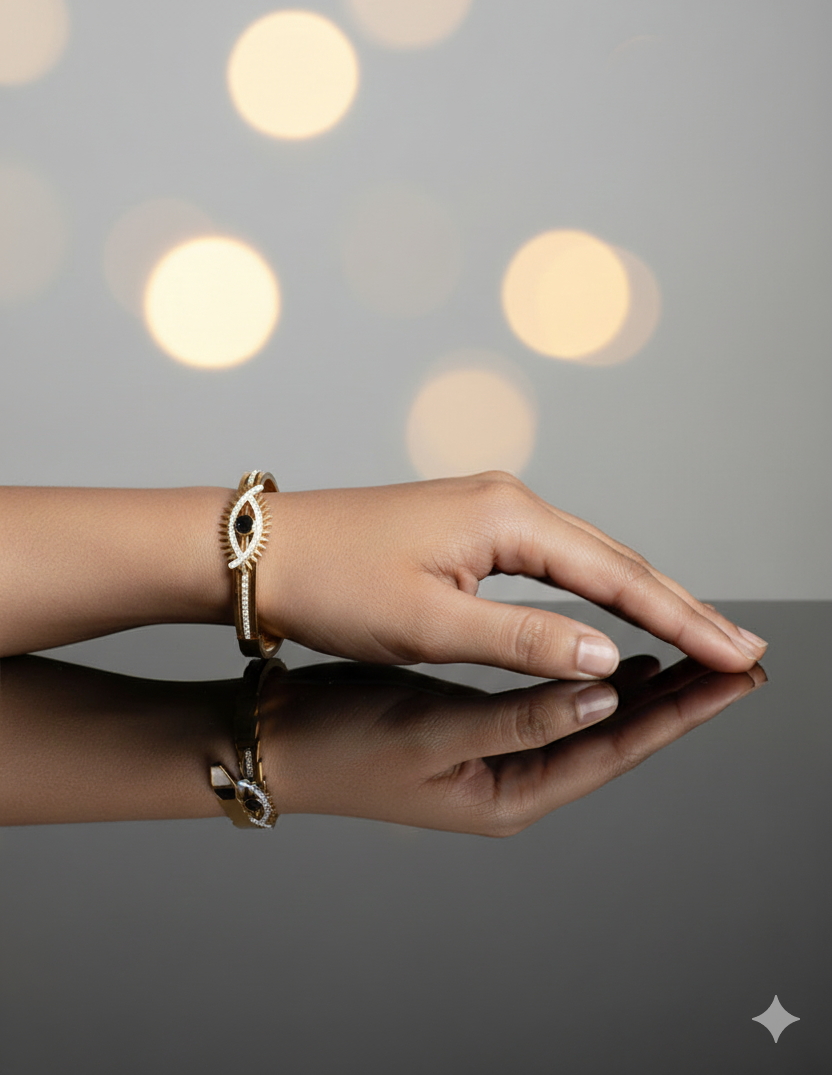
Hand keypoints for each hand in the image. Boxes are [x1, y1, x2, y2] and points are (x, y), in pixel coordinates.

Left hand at [260, 472, 767, 680]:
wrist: (264, 552)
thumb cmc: (334, 584)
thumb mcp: (430, 624)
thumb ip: (525, 640)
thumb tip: (610, 655)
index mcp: (506, 517)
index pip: (617, 578)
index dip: (683, 621)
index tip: (736, 655)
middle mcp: (509, 501)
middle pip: (617, 560)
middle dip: (683, 608)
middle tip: (743, 651)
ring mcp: (491, 509)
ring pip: (589, 558)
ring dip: (646, 598)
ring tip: (702, 635)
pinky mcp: (472, 526)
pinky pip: (556, 559)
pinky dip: (598, 588)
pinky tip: (619, 609)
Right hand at [260, 656, 765, 834]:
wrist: (278, 740)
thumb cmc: (346, 743)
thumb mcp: (434, 731)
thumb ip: (522, 716)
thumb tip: (605, 694)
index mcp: (512, 795)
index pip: (619, 747)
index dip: (681, 711)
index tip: (734, 677)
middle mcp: (515, 782)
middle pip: (616, 735)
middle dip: (680, 700)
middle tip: (736, 662)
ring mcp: (498, 756)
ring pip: (591, 716)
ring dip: (643, 686)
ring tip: (691, 653)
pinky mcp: (481, 726)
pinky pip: (556, 700)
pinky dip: (591, 674)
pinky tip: (613, 657)